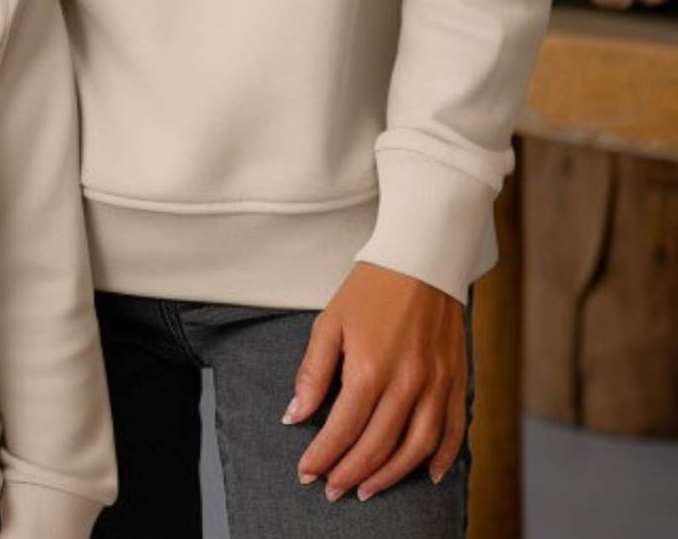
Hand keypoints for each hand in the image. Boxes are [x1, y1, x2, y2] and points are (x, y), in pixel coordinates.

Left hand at [289, 262, 467, 501]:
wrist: (419, 262)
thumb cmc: (368, 291)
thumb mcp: (329, 324)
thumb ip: (313, 373)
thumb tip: (295, 416)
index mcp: (369, 369)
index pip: (342, 428)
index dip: (323, 455)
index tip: (307, 473)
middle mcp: (405, 384)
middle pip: (377, 445)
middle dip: (351, 473)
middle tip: (332, 490)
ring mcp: (435, 386)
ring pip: (415, 448)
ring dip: (390, 475)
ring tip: (367, 490)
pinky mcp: (456, 382)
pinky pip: (452, 431)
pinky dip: (441, 458)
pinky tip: (424, 474)